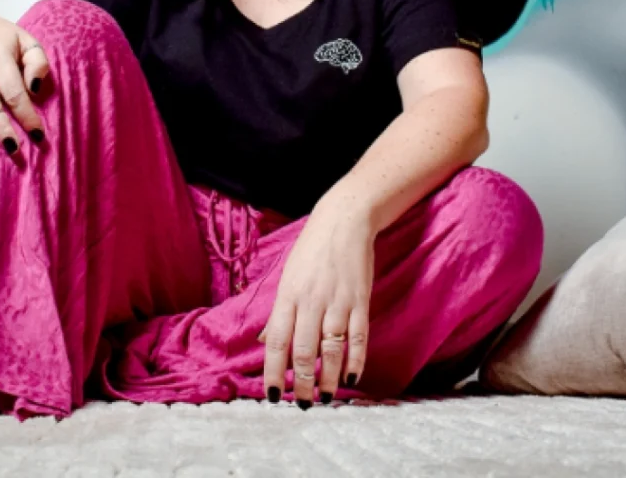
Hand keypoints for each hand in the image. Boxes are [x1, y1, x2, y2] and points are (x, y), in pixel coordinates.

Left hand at [261, 186, 375, 406]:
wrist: (343, 221)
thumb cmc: (311, 250)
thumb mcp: (287, 277)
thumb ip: (279, 312)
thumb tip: (265, 342)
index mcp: (289, 295)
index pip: (277, 341)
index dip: (274, 371)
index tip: (273, 395)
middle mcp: (311, 301)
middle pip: (304, 351)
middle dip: (302, 383)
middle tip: (302, 405)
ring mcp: (337, 302)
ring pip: (332, 350)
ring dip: (329, 379)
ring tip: (326, 398)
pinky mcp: (360, 302)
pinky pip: (358, 338)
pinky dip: (356, 361)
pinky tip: (352, 378)